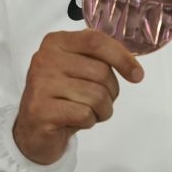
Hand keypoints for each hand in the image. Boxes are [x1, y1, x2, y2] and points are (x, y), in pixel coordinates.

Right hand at [13, 28, 143, 164]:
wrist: (33, 130)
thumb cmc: (62, 97)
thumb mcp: (78, 69)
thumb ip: (99, 59)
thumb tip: (134, 67)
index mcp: (56, 42)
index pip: (96, 41)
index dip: (122, 57)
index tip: (137, 75)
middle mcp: (46, 58)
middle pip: (101, 72)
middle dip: (111, 92)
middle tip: (99, 101)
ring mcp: (41, 84)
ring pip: (96, 95)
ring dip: (101, 110)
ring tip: (87, 112)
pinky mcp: (41, 110)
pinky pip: (85, 114)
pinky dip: (89, 122)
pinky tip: (76, 121)